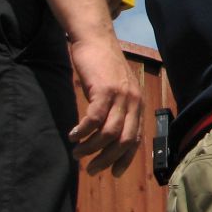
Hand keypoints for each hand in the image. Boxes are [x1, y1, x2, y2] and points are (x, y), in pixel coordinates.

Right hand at [66, 34, 143, 176]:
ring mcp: (120, 95)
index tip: (114, 173)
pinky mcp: (104, 90)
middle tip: (91, 169)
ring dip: (91, 147)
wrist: (96, 39)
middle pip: (124, 140)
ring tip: (77, 152)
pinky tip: (73, 135)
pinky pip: (94, 119)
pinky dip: (83, 131)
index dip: (125, 159)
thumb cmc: (103, 66)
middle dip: (107, 159)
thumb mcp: (116, 90)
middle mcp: (134, 102)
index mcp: (138, 104)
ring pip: (108, 133)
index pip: (136, 139)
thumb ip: (117, 110)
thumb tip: (108, 137)